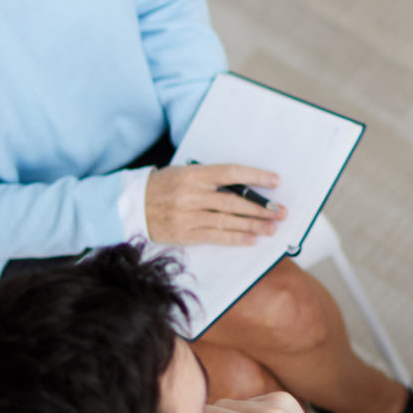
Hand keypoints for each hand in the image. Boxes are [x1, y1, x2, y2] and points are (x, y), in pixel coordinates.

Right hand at [145, 164, 285, 245]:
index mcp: (193, 174)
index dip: (255, 176)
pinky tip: (252, 239)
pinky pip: (215, 237)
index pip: (230, 173)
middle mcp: (191, 194)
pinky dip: (235, 238)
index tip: (275, 181)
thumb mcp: (184, 173)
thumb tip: (245, 187)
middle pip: (233, 201)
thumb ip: (210, 179)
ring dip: (253, 225)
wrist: (131, 205)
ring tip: (272, 227)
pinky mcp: (184, 234)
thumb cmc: (163, 186)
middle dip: (260, 208)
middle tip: (281, 212)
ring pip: (227, 220)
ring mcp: (187, 215)